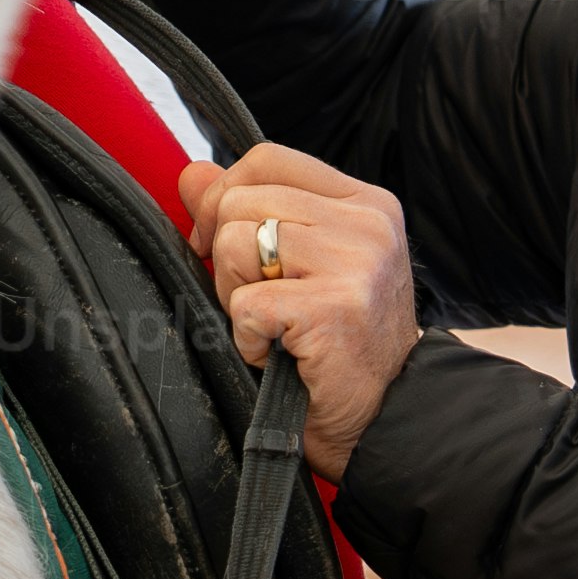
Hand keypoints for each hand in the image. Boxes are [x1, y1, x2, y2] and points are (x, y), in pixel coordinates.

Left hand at [181, 142, 412, 480]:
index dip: (225, 195)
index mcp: (365, 203)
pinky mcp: (334, 307)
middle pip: (241, 202)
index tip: (218, 241)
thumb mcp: (299, 265)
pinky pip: (244, 304)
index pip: (268, 159)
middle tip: (265, 303)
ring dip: (236, 297)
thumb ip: (247, 213)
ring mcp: (356, 262)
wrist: (387, 418)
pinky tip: (281, 354)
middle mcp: (367, 223)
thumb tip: (190, 175)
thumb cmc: (342, 345)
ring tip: (276, 327)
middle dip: (228, 259)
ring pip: (234, 245)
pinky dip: (249, 339)